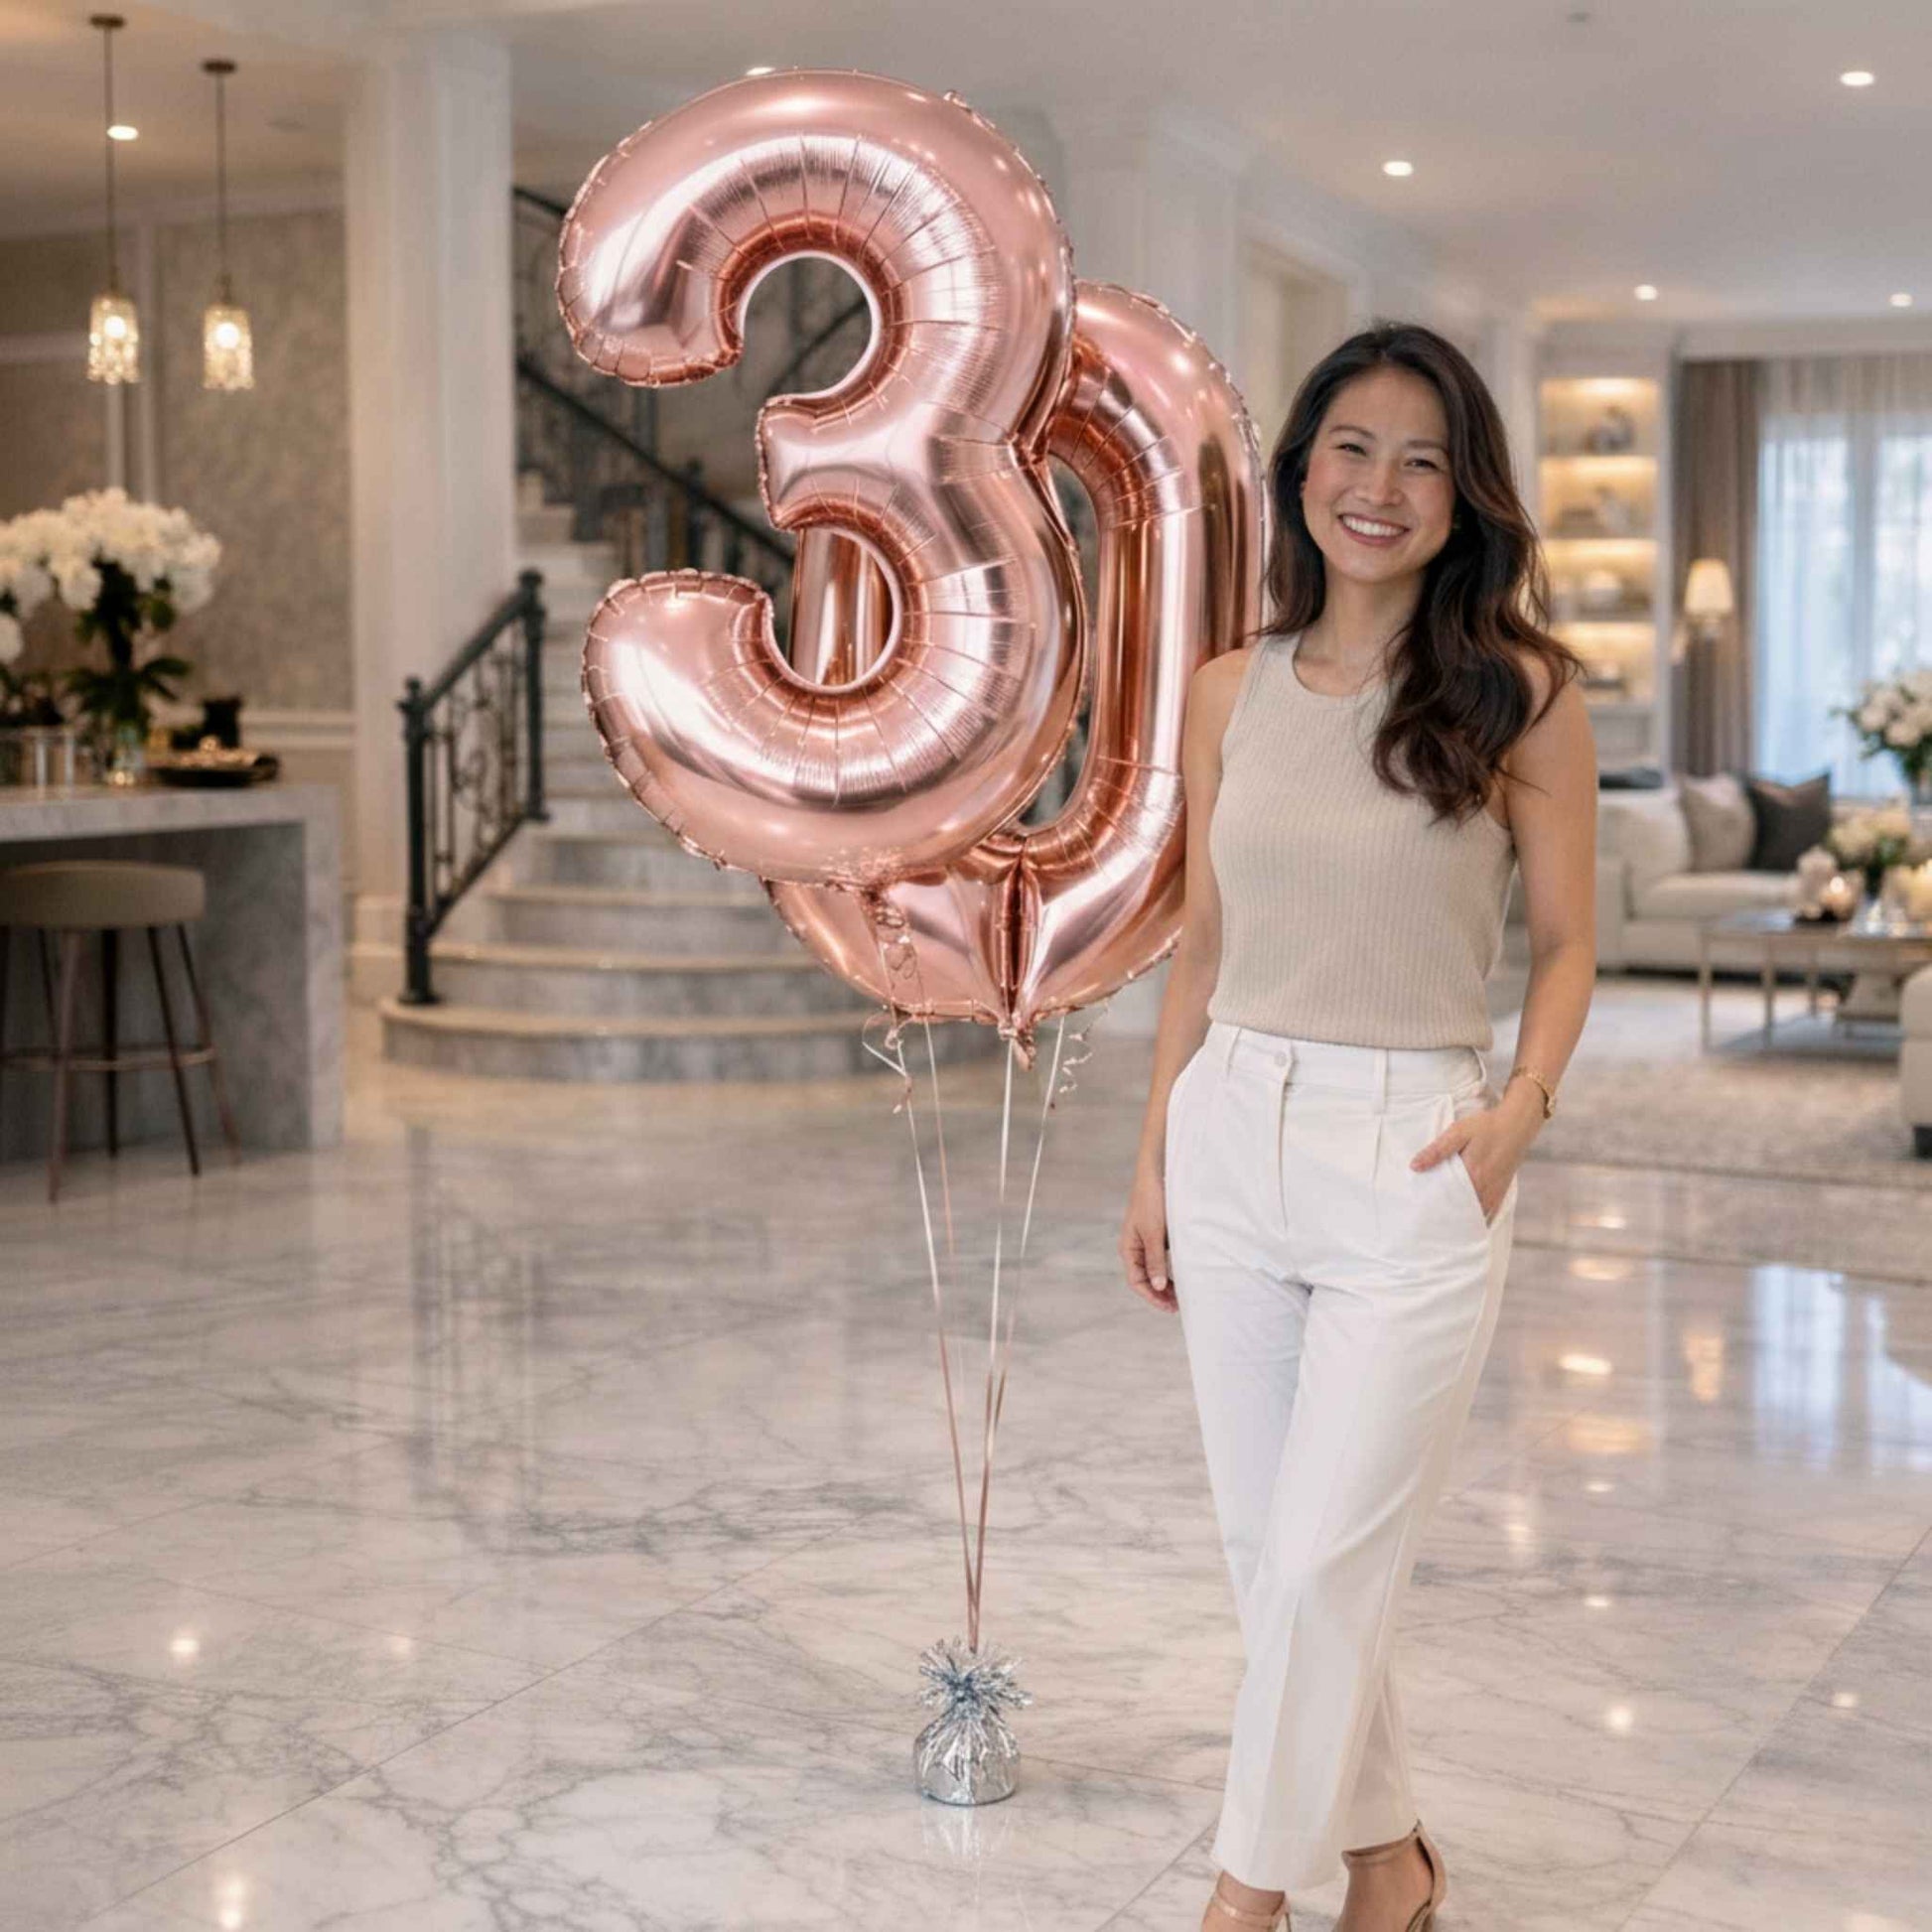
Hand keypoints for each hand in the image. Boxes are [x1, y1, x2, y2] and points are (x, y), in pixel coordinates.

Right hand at [1119, 1164, 1176, 1311]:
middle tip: (1179, 1305)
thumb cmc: (1152, 1200)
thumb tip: (1158, 1286)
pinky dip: (1171, 1269)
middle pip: (1145, 1279)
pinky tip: (1182, 1275)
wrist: (1157, 1173)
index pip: (1136, 1281)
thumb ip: (1155, 1260)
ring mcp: (1147, 1241)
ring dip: (1166, 1283)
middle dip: (1160, 1293)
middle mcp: (1135, 1247)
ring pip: (1154, 1270)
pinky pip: (1162, 1258)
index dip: (1152, 1296)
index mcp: (1128, 1248)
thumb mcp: (1154, 1232)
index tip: (1170, 1306)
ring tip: (1181, 1295)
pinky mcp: (1158, 1235)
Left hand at [1410, 1086, 1539, 1222]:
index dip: (1433, 1207)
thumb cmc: (1486, 1127)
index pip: (1447, 1200)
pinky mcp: (1501, 1191)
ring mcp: (1494, 1192)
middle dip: (1445, 1216)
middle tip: (1428, 1219)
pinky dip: (1474, 1216)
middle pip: (1460, 1211)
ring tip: (1443, 1219)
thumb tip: (1414, 1166)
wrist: (1516, 1125)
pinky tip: (1464, 1216)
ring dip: (1460, 1217)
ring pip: (1474, 1214)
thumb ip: (1437, 1151)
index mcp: (1471, 1175)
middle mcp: (1484, 1189)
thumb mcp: (1458, 1132)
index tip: (1420, 1211)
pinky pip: (1487, 1212)